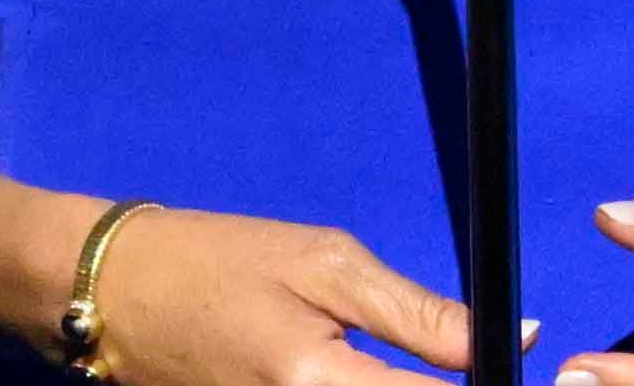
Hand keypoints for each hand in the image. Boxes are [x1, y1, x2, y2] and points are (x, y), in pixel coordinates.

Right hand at [84, 205, 508, 385]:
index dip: (484, 381)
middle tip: (449, 364)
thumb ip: (419, 311)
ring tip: (387, 363)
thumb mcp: (322, 262)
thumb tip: (520, 335)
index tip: (506, 365)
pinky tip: (359, 376)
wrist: (112, 292)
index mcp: (316, 382)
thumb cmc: (218, 260)